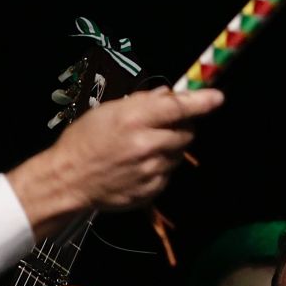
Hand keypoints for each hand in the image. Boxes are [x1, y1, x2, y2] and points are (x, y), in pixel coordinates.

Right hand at [18, 85, 223, 217]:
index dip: (201, 102)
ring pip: (179, 154)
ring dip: (170, 147)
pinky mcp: (151, 190)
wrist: (68, 180)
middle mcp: (148, 144)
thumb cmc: (84, 140)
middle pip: (186, 132)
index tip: (217, 98)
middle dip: (183, 126)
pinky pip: (168, 174)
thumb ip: (142, 102)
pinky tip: (139, 165)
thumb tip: (168, 94)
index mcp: (135, 119)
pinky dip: (161, 167)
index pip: (179, 107)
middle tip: (166, 125)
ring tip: (145, 147)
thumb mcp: (108, 110)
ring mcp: (151, 170)